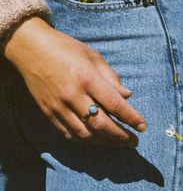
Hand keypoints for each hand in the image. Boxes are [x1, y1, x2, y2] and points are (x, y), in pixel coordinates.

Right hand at [4, 17, 146, 147]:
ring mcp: (58, 106)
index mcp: (86, 77)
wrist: (31, 49)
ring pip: (85, 134)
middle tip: (133, 141)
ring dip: (104, 142)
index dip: (131, 117)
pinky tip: (96, 139)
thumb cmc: (65, 48)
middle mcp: (73, 95)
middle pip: (101, 124)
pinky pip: (69, 134)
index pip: (114, 104)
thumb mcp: (92, 55)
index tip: (142, 126)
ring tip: (117, 142)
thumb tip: (127, 95)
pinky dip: (85, 140)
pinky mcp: (48, 113)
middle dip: (120, 136)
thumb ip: (111, 77)